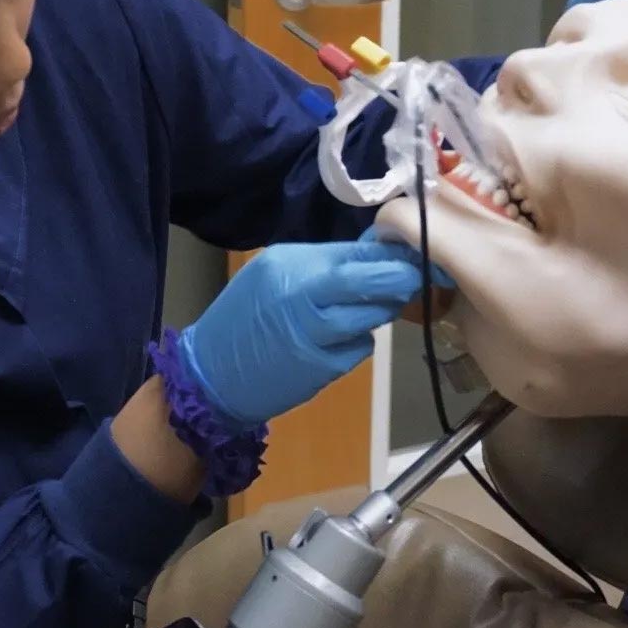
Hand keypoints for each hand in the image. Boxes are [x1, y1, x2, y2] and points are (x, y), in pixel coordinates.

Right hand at [177, 241, 423, 429]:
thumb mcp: (272, 278)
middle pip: (368, 281)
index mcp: (288, 265)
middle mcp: (301, 295)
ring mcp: (312, 333)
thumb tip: (373, 256)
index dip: (387, 254)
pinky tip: (340, 341)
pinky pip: (358, 348)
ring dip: (381, 312)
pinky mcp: (321, 367)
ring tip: (376, 308)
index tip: (412, 253)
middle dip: (399, 278)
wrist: (211, 375)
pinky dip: (358, 342)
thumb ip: (319, 267)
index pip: (351, 252)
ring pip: (371, 317)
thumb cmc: (242, 320)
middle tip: (417, 277)